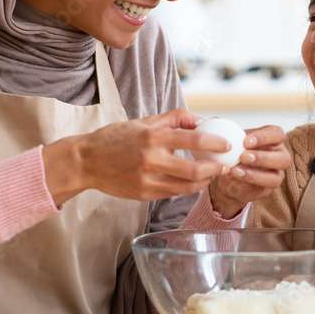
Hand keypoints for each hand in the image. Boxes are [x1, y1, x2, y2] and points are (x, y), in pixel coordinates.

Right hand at [42, 108, 230, 203]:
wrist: (86, 161)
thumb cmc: (116, 138)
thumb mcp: (144, 122)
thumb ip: (174, 118)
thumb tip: (201, 119)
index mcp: (152, 137)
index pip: (192, 138)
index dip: (215, 142)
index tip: (228, 144)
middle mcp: (150, 160)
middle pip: (194, 170)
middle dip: (215, 169)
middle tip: (225, 166)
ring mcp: (147, 180)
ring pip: (186, 187)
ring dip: (204, 182)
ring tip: (212, 174)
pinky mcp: (143, 195)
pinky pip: (173, 193)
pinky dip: (187, 188)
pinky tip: (193, 181)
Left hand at [208, 125, 289, 218]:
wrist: (229, 175)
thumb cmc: (234, 152)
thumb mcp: (230, 140)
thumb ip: (225, 130)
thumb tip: (215, 120)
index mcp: (273, 139)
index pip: (277, 134)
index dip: (264, 137)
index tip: (245, 142)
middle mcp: (279, 156)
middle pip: (284, 158)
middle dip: (263, 157)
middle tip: (243, 156)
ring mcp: (277, 174)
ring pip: (276, 177)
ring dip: (255, 173)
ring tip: (235, 170)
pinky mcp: (269, 188)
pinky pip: (265, 188)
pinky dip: (250, 182)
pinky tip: (236, 176)